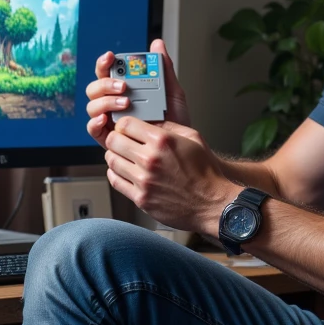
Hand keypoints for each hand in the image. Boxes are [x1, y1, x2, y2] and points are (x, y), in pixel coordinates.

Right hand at [86, 39, 190, 146]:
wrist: (179, 149)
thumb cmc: (174, 121)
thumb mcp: (172, 93)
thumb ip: (164, 69)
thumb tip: (158, 44)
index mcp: (124, 90)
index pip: (107, 72)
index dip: (105, 62)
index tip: (111, 57)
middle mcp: (113, 104)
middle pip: (95, 88)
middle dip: (105, 83)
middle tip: (123, 86)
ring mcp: (109, 121)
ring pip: (92, 106)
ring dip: (105, 101)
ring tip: (125, 103)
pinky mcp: (108, 139)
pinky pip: (93, 129)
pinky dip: (95, 122)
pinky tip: (105, 118)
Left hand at [103, 116, 231, 235]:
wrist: (212, 203)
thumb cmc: (206, 172)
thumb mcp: (193, 138)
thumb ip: (169, 126)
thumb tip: (150, 121)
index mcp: (162, 141)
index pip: (125, 124)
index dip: (123, 124)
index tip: (126, 128)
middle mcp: (150, 159)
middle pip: (113, 141)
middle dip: (116, 138)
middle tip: (121, 141)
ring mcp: (143, 180)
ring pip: (111, 161)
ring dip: (115, 156)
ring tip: (123, 157)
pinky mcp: (141, 198)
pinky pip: (115, 181)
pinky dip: (115, 174)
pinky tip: (123, 172)